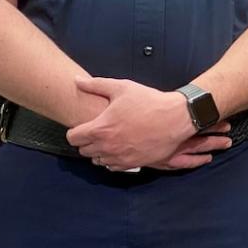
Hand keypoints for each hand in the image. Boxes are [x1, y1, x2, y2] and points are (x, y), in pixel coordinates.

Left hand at [66, 76, 229, 169]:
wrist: (175, 118)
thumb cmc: (148, 101)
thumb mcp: (122, 87)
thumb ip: (95, 85)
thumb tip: (76, 80)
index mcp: (100, 128)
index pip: (72, 138)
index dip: (76, 130)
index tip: (84, 125)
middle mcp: (106, 146)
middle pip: (83, 150)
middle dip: (87, 141)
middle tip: (98, 130)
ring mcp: (119, 157)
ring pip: (97, 160)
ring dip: (98, 151)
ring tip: (109, 139)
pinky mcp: (132, 164)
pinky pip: (112, 167)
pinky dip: (112, 159)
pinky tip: (119, 148)